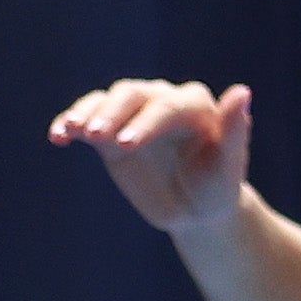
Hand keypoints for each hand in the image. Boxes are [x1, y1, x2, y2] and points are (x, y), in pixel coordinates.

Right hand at [49, 78, 254, 233]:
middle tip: (93, 136)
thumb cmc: (215, 189)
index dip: (145, 123)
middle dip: (111, 114)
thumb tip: (242, 91)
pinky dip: (69, 123)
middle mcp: (162, 100)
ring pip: (106, 101)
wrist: (193, 209)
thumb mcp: (227, 170)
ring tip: (69, 130)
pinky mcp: (110, 130)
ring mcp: (133, 114)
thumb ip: (234, 131)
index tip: (125, 146)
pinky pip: (85, 118)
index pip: (166, 107)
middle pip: (132, 96)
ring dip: (86, 112)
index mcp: (195, 106)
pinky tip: (57, 136)